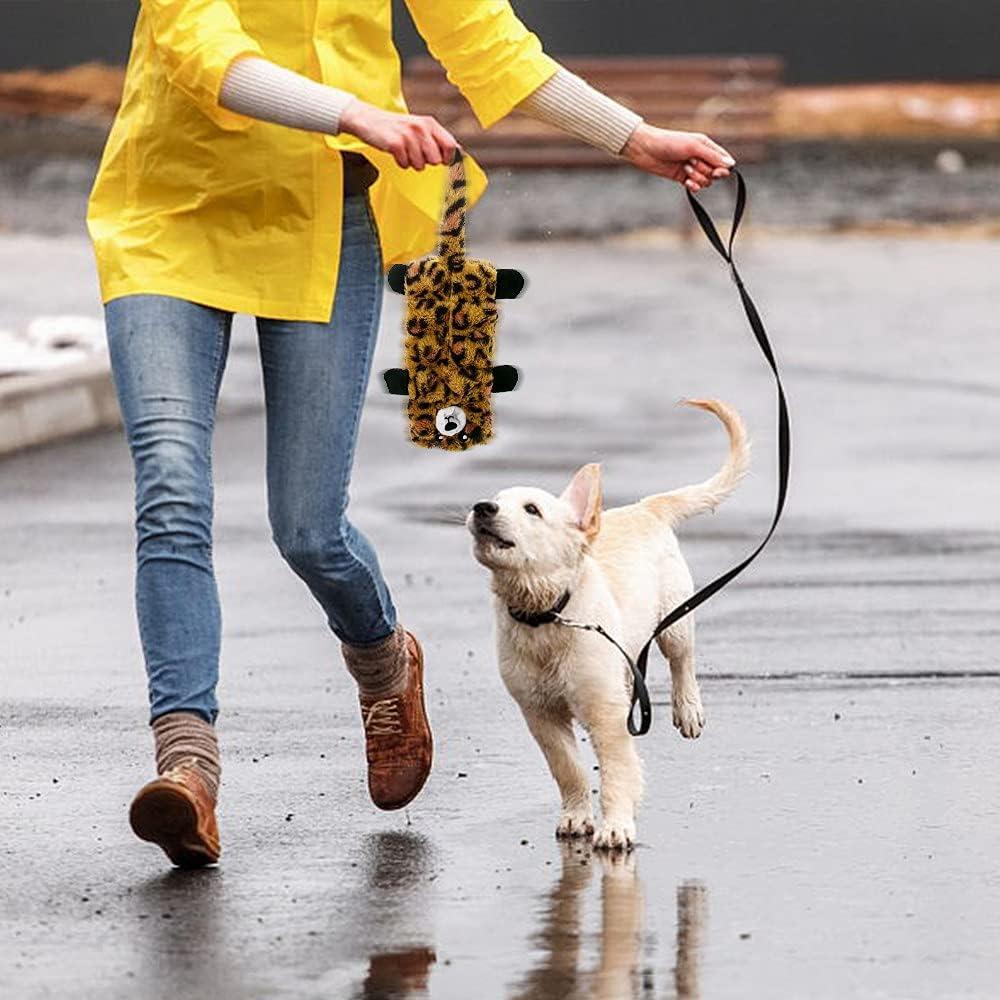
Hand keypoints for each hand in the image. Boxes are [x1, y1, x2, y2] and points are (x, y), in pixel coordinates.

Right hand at [339, 99, 457, 169]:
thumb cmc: (396, 127)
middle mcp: (421, 127)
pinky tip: (395, 152)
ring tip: (403, 150)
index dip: (447, 158)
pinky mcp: (396, 143)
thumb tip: (457, 151)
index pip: (451, 146)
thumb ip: (436, 138)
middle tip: (415, 152)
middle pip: (436, 160)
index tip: (440, 161)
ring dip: (411, 162)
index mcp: (430, 123)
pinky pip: (405, 164)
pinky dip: (400, 162)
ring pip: (420, 165)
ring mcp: (408, 135)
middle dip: (426, 162)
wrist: (368, 119)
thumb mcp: (418, 127)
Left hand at [622, 124, 735, 192]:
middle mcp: (701, 157)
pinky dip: (693, 186)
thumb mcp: (693, 146)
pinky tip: (687, 183)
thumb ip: (712, 156)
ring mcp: (692, 168)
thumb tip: (731, 164)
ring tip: (684, 168)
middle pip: (714, 173)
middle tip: (691, 162)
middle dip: (704, 171)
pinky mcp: (683, 178)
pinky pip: (695, 187)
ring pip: (705, 181)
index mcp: (706, 146)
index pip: (723, 161)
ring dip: (696, 177)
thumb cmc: (669, 142)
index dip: (722, 169)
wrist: (647, 150)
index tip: (716, 172)